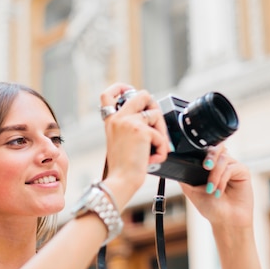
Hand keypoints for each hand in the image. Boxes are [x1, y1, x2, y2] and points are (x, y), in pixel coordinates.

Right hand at [99, 83, 170, 205]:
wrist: (121, 180)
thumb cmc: (122, 168)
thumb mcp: (120, 142)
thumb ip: (129, 128)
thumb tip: (149, 118)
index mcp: (110, 121)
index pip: (108, 94)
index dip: (121, 88)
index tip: (130, 91)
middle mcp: (118, 118)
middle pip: (142, 95)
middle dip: (155, 107)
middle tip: (156, 125)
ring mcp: (129, 122)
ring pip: (156, 114)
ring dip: (161, 133)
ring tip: (155, 149)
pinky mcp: (142, 130)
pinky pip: (161, 135)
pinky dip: (162, 149)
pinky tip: (153, 159)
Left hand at [179, 145, 253, 229]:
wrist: (225, 221)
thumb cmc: (210, 206)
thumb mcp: (191, 190)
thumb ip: (184, 176)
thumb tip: (175, 165)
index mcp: (209, 165)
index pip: (205, 149)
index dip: (200, 150)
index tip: (194, 157)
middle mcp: (221, 163)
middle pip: (217, 147)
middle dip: (210, 155)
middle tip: (205, 166)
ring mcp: (232, 166)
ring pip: (223, 159)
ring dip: (215, 175)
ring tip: (211, 189)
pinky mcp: (243, 171)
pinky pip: (231, 168)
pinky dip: (222, 179)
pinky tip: (219, 191)